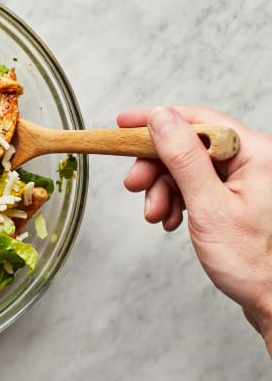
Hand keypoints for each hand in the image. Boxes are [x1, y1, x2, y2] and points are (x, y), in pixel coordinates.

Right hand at [118, 106, 271, 355]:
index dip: (157, 120)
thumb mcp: (208, 206)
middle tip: (134, 185)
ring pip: (187, 168)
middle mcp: (252, 160)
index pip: (198, 120)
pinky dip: (176, 201)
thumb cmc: (253, 262)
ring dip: (164, 190)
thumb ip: (183, 158)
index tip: (123, 124)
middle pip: (188, 145)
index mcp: (256, 153)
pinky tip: (173, 220)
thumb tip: (161, 118)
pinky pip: (195, 186)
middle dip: (157, 167)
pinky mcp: (234, 196)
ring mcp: (244, 179)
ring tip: (157, 215)